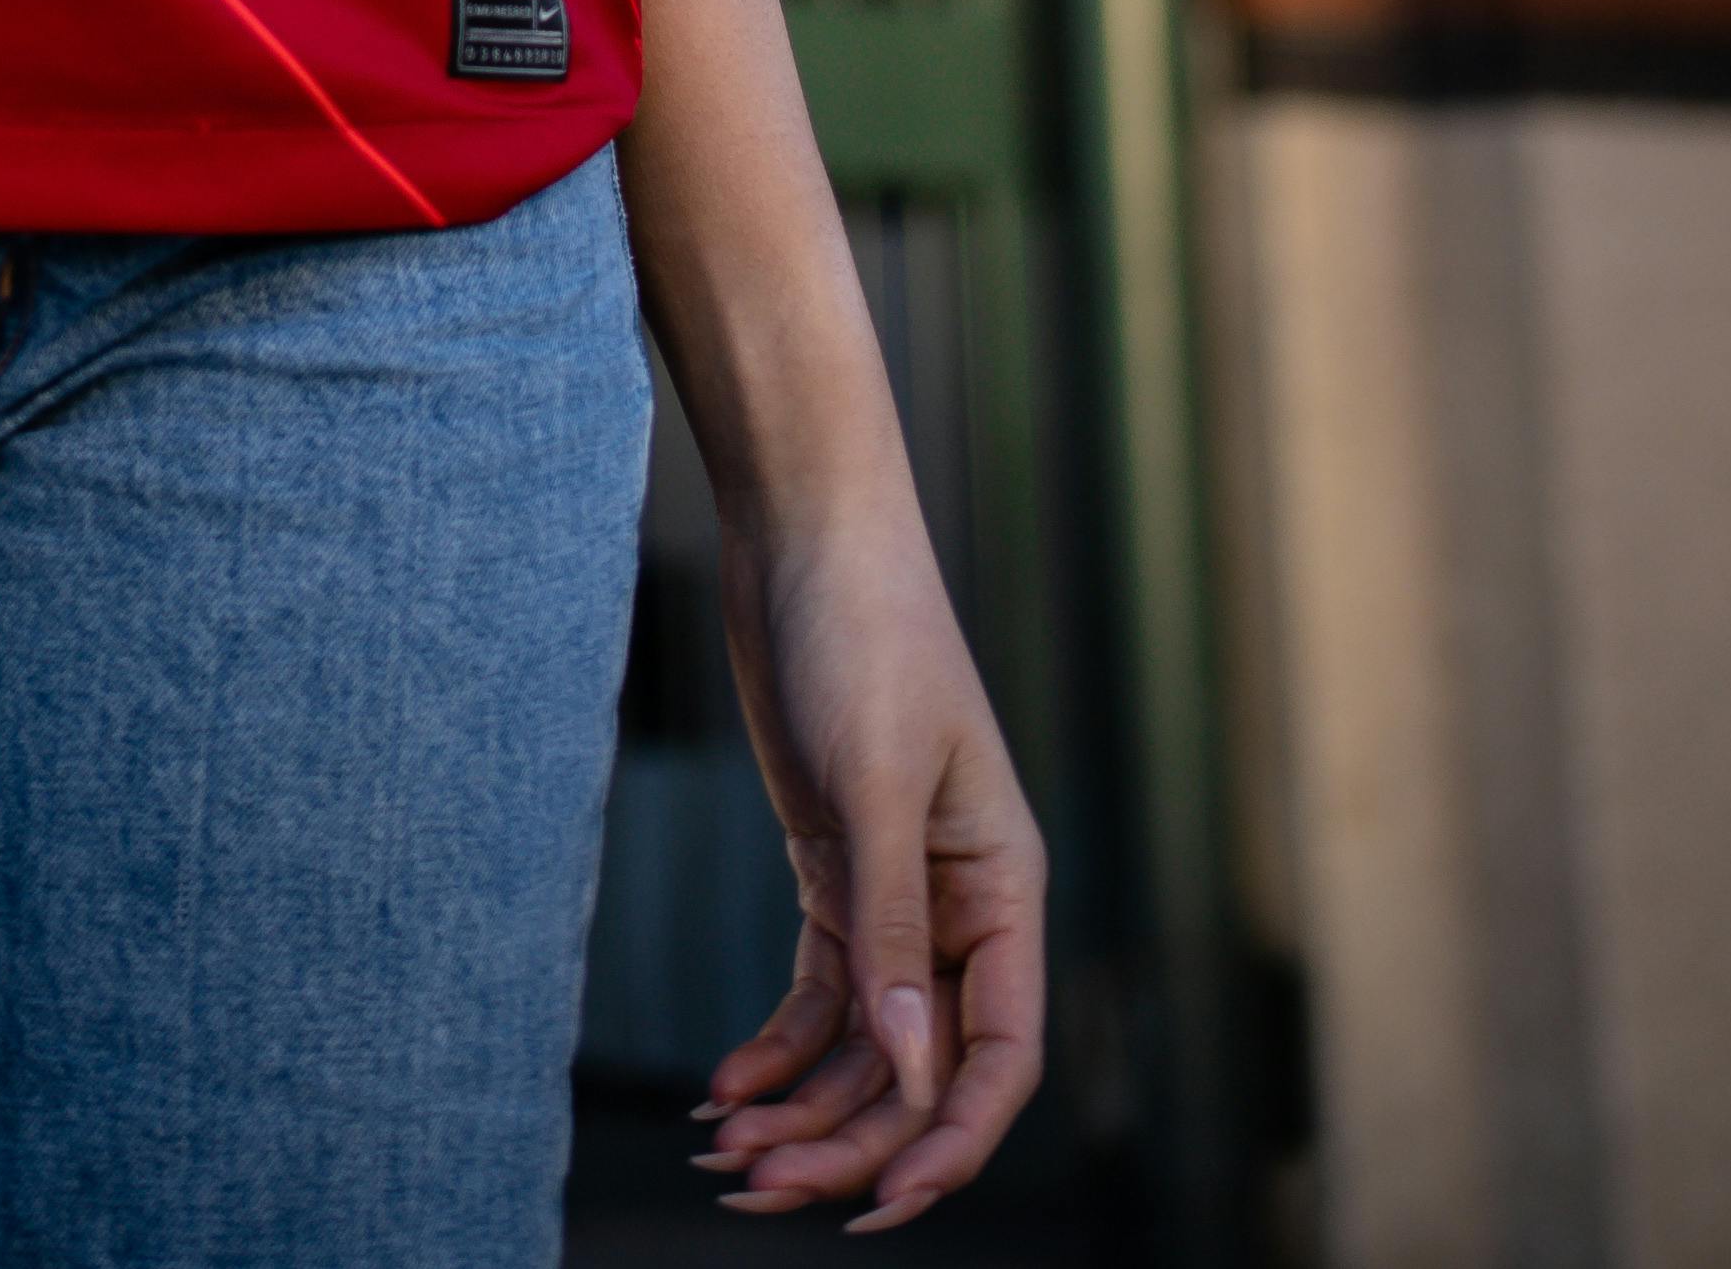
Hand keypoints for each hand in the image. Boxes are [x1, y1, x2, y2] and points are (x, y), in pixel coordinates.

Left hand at [692, 503, 1044, 1225]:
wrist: (804, 528)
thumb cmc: (866, 629)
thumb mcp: (880, 780)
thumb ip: (892, 929)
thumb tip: (910, 1077)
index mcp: (1005, 888)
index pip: (998, 1055)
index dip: (947, 1141)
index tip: (879, 1207)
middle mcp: (960, 906)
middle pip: (918, 1066)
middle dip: (847, 1139)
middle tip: (759, 1188)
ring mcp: (895, 891)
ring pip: (862, 1043)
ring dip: (801, 1106)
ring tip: (725, 1156)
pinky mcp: (833, 869)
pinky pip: (819, 993)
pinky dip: (776, 1049)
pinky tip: (726, 1091)